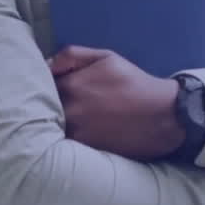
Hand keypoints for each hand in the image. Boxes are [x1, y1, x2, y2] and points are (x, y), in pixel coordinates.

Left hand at [49, 46, 182, 160]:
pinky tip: (79, 127)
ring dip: (55, 119)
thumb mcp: (106, 57)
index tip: (52, 83)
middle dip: (48, 101)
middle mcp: (70, 111)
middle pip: (44, 106)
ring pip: (52, 125)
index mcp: (72, 86)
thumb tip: (46, 63)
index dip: (45, 83)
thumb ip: (72, 55)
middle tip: (60, 99)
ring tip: (73, 114)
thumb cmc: (133, 82)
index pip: (42, 84)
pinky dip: (66, 134)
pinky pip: (65, 140)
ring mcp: (76, 133)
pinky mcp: (85, 149)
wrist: (163, 115)